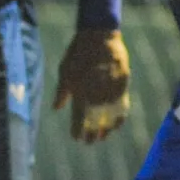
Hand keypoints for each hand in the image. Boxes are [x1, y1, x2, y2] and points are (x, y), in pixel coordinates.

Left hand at [54, 27, 131, 143]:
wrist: (100, 37)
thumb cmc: (78, 54)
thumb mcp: (65, 71)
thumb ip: (62, 93)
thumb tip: (56, 108)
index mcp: (80, 95)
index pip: (79, 122)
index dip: (78, 132)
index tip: (77, 138)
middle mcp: (97, 98)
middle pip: (96, 124)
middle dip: (93, 135)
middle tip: (91, 142)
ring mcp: (112, 93)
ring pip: (111, 119)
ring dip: (107, 130)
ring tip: (104, 136)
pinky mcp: (123, 86)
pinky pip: (123, 107)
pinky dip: (119, 118)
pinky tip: (116, 124)